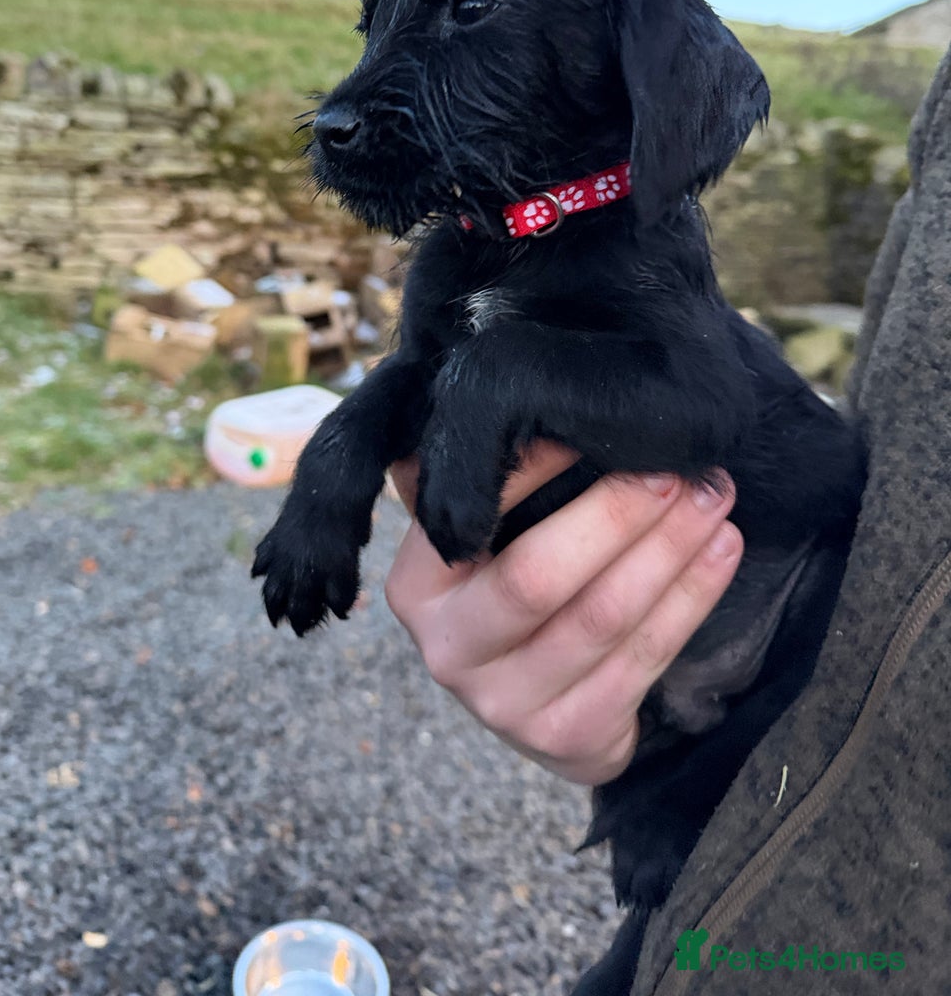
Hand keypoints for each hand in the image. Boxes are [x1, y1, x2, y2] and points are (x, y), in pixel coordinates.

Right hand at [385, 443, 741, 786]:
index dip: (537, 466)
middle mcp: (448, 650)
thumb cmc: (511, 585)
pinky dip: (691, 597)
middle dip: (617, 514)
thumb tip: (528, 397)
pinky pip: (643, 660)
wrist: (537, 700)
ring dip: (668, 550)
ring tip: (712, 496)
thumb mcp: (484, 533)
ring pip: (603, 617)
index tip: (595, 423)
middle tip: (676, 468)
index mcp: (417, 585)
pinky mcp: (567, 739)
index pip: (478, 514)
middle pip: (539, 576)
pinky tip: (721, 550)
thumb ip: (488, 477)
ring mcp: (504, 706)